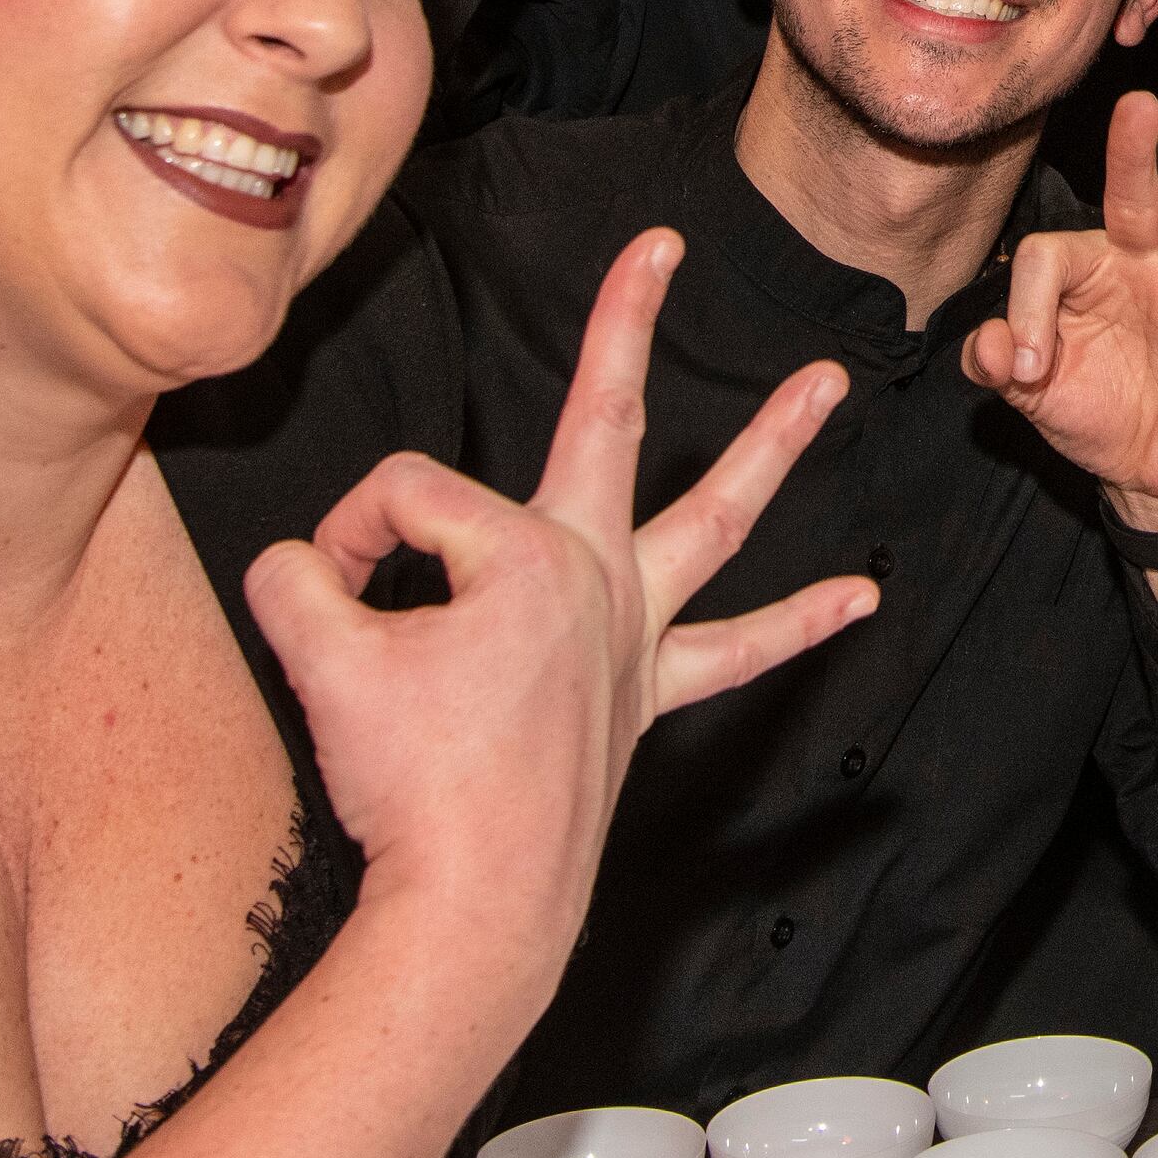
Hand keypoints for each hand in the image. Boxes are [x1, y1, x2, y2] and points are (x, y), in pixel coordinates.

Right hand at [246, 234, 871, 952]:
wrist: (471, 908)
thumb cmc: (410, 787)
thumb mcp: (318, 657)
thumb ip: (298, 582)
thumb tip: (308, 567)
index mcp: (523, 553)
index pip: (404, 499)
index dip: (349, 544)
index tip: (329, 598)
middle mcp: (594, 575)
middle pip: (607, 422)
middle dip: (626, 324)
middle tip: (662, 248)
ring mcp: (630, 636)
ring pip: (717, 519)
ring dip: (772, 448)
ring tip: (829, 384)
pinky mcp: (643, 699)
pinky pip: (736, 653)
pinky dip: (798, 625)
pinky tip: (859, 600)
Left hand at [963, 85, 1157, 519]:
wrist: (1152, 475)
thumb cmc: (1093, 415)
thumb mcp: (1030, 394)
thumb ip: (995, 364)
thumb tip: (991, 344)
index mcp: (1089, 271)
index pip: (1050, 256)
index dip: (1027, 310)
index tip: (1026, 370)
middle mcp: (1143, 266)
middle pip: (1137, 197)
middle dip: (1134, 152)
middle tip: (1138, 103)